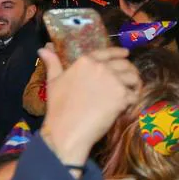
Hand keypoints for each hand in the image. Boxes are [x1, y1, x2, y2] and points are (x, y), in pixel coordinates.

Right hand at [40, 45, 139, 163]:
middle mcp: (101, 67)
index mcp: (85, 61)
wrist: (67, 130)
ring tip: (133, 90)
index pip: (107, 52)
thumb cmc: (58, 108)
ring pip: (133, 77)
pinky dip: (133, 100)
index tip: (126, 53)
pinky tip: (128, 105)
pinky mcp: (121, 96)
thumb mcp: (53, 81)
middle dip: (129, 70)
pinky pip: (134, 94)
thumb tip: (43, 49)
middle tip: (130, 78)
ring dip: (135, 84)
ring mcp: (113, 81)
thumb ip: (52, 63)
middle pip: (124, 64)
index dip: (119, 52)